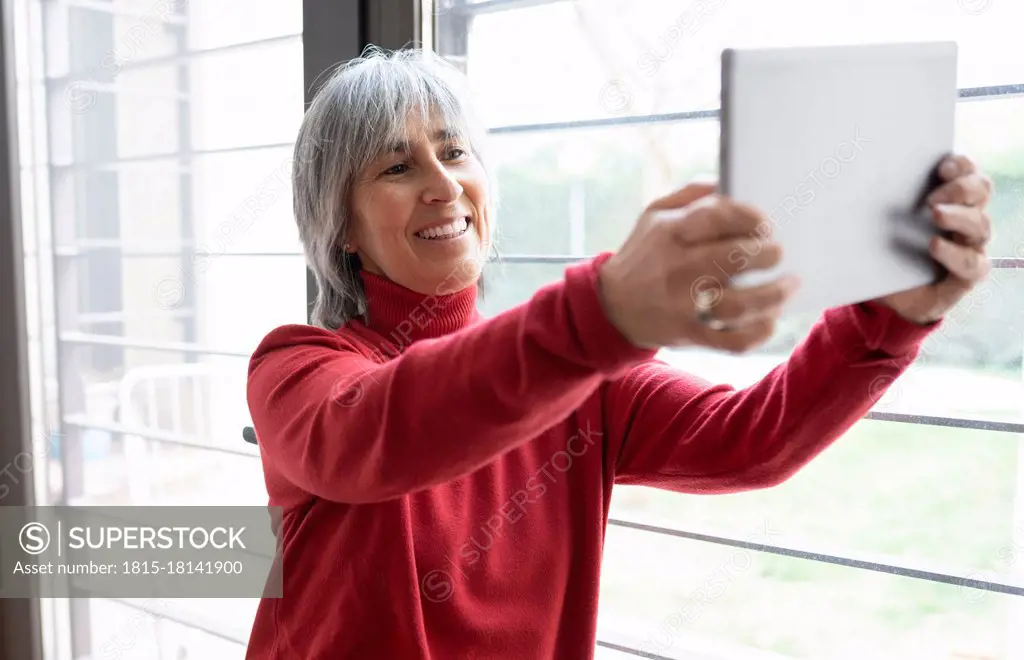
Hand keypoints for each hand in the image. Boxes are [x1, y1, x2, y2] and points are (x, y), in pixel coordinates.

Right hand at [598, 182, 799, 352]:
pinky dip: (757, 332)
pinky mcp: (688, 334)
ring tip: (788, 285)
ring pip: (740, 304)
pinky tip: (769, 321)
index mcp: (670, 233)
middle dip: (768, 254)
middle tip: (778, 253)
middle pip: (735, 259)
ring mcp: (683, 305)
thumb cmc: (643, 254)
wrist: (611, 306)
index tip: (765, 225)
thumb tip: (728, 184)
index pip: (717, 216)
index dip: (749, 217)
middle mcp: (676, 268)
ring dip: (773, 295)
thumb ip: (691, 195)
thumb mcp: (654, 214)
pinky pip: (731, 341)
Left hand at [877, 154, 993, 324]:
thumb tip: (850, 177)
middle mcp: (966, 218)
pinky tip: (934, 246)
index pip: (967, 172)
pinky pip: (972, 263)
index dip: (960, 165)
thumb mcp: (875, 223)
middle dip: (960, 188)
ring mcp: (970, 246)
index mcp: (950, 198)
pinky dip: (954, 253)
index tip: (940, 165)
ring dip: (958, 216)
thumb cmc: (884, 250)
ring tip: (935, 213)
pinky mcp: (967, 275)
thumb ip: (873, 200)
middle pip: (981, 191)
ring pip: (980, 225)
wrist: (886, 294)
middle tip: (932, 196)